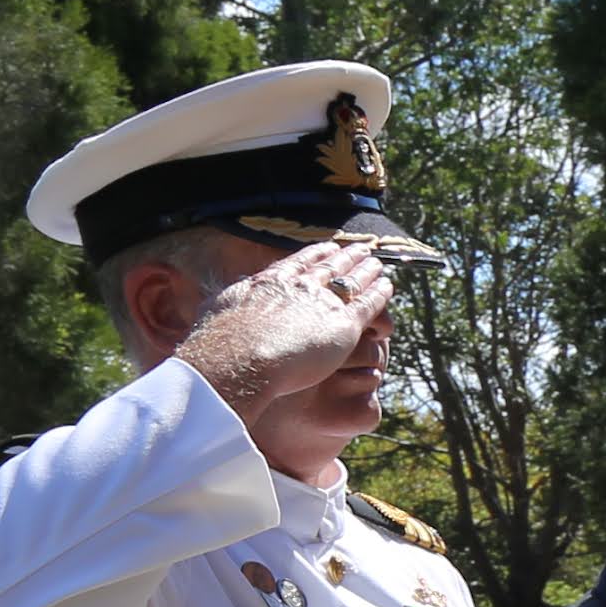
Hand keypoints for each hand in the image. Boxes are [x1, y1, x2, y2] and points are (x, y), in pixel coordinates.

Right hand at [171, 242, 395, 430]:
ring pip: (351, 279)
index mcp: (268, 282)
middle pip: (328, 266)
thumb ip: (225, 305)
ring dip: (366, 269)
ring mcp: (322, 303)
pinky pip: (368, 304)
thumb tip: (218, 302)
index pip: (297, 263)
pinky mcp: (343, 326)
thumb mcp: (216, 313)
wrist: (237, 360)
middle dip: (346, 256)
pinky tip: (389, 285)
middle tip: (360, 248)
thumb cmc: (218, 345)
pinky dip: (379, 292)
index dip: (316, 254)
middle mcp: (297, 286)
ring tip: (378, 262)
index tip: (327, 246)